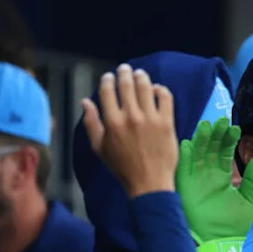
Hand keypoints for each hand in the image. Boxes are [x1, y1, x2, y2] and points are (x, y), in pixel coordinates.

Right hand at [81, 64, 177, 197]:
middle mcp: (130, 117)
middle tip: (126, 69)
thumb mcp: (100, 148)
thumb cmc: (122, 167)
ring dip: (142, 77)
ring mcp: (150, 119)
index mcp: (112, 122)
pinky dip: (161, 89)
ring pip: (146, 87)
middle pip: (127, 85)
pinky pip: (165, 97)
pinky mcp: (167, 123)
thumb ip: (91, 123)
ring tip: (140, 75)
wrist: (149, 182)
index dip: (108, 80)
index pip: (108, 91)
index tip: (110, 77)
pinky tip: (157, 90)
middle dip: (125, 73)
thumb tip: (85, 102)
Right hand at [176, 117, 252, 251]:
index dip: (229, 140)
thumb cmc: (232, 226)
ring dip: (201, 140)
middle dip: (216, 135)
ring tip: (208, 125)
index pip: (225, 153)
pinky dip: (185, 156)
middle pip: (211, 149)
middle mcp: (207, 176)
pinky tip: (190, 143)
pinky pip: (183, 168)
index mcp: (222, 178)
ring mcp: (194, 180)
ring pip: (197, 154)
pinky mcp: (183, 187)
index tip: (235, 128)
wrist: (216, 245)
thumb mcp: (248, 200)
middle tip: (222, 121)